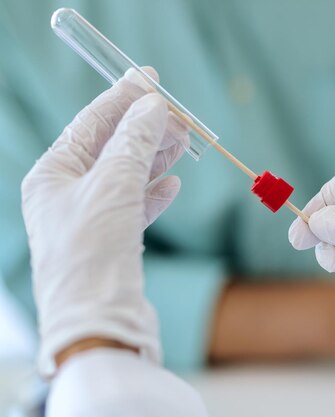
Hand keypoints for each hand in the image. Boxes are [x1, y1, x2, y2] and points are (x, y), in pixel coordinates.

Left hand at [22, 68, 186, 375]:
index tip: (149, 78)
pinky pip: (135, 206)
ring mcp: (89, 218)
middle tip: (179, 115)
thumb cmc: (93, 251)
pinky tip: (173, 184)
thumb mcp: (114, 186)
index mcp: (51, 175)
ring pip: (127, 175)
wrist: (98, 321)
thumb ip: (134, 142)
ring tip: (183, 142)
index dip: (121, 98)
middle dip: (144, 129)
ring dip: (155, 157)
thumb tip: (153, 106)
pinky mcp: (112, 241)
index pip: (90, 123)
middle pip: (110, 148)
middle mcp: (65, 194)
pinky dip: (155, 192)